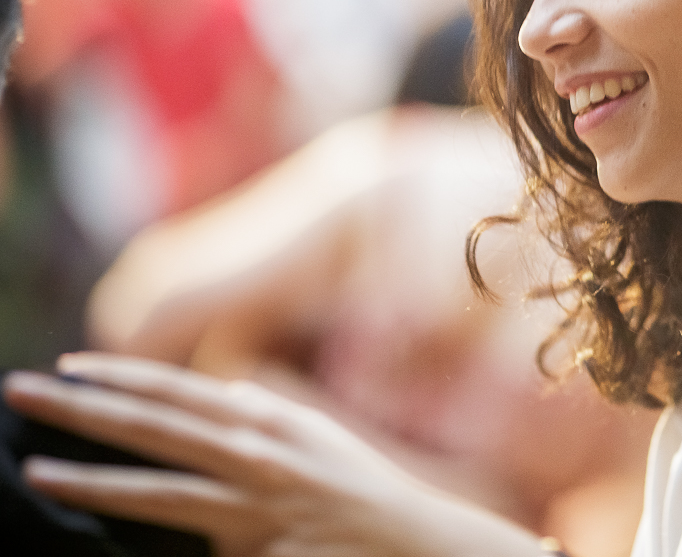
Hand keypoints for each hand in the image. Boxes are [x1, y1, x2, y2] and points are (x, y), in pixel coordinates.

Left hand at [3, 353, 540, 556]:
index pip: (180, 392)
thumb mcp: (320, 439)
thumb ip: (269, 417)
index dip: (121, 375)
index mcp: (274, 423)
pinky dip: (143, 548)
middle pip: (156, 428)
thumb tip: (227, 396)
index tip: (68, 365)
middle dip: (82, 407)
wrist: (422, 549)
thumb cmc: (367, 496)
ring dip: (91, 478)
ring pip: (160, 492)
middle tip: (19, 391)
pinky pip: (189, 554)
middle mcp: (263, 457)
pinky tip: (97, 544)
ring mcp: (259, 511)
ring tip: (36, 467)